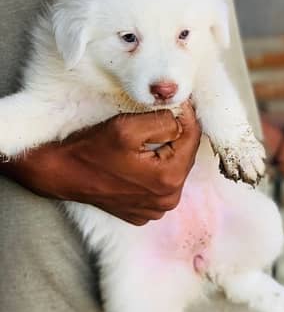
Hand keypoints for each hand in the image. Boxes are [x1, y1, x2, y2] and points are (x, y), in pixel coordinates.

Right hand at [1, 102, 200, 224]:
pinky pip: (160, 183)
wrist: (61, 172)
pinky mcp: (144, 211)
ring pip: (175, 168)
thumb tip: (183, 117)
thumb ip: (163, 121)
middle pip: (186, 154)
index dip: (187, 115)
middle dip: (177, 133)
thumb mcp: (127, 127)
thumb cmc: (91, 149)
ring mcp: (156, 209)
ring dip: (167, 150)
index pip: (193, 137)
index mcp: (168, 178)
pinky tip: (140, 158)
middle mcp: (167, 199)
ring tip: (150, 136)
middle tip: (163, 114)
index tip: (179, 100)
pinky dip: (156, 168)